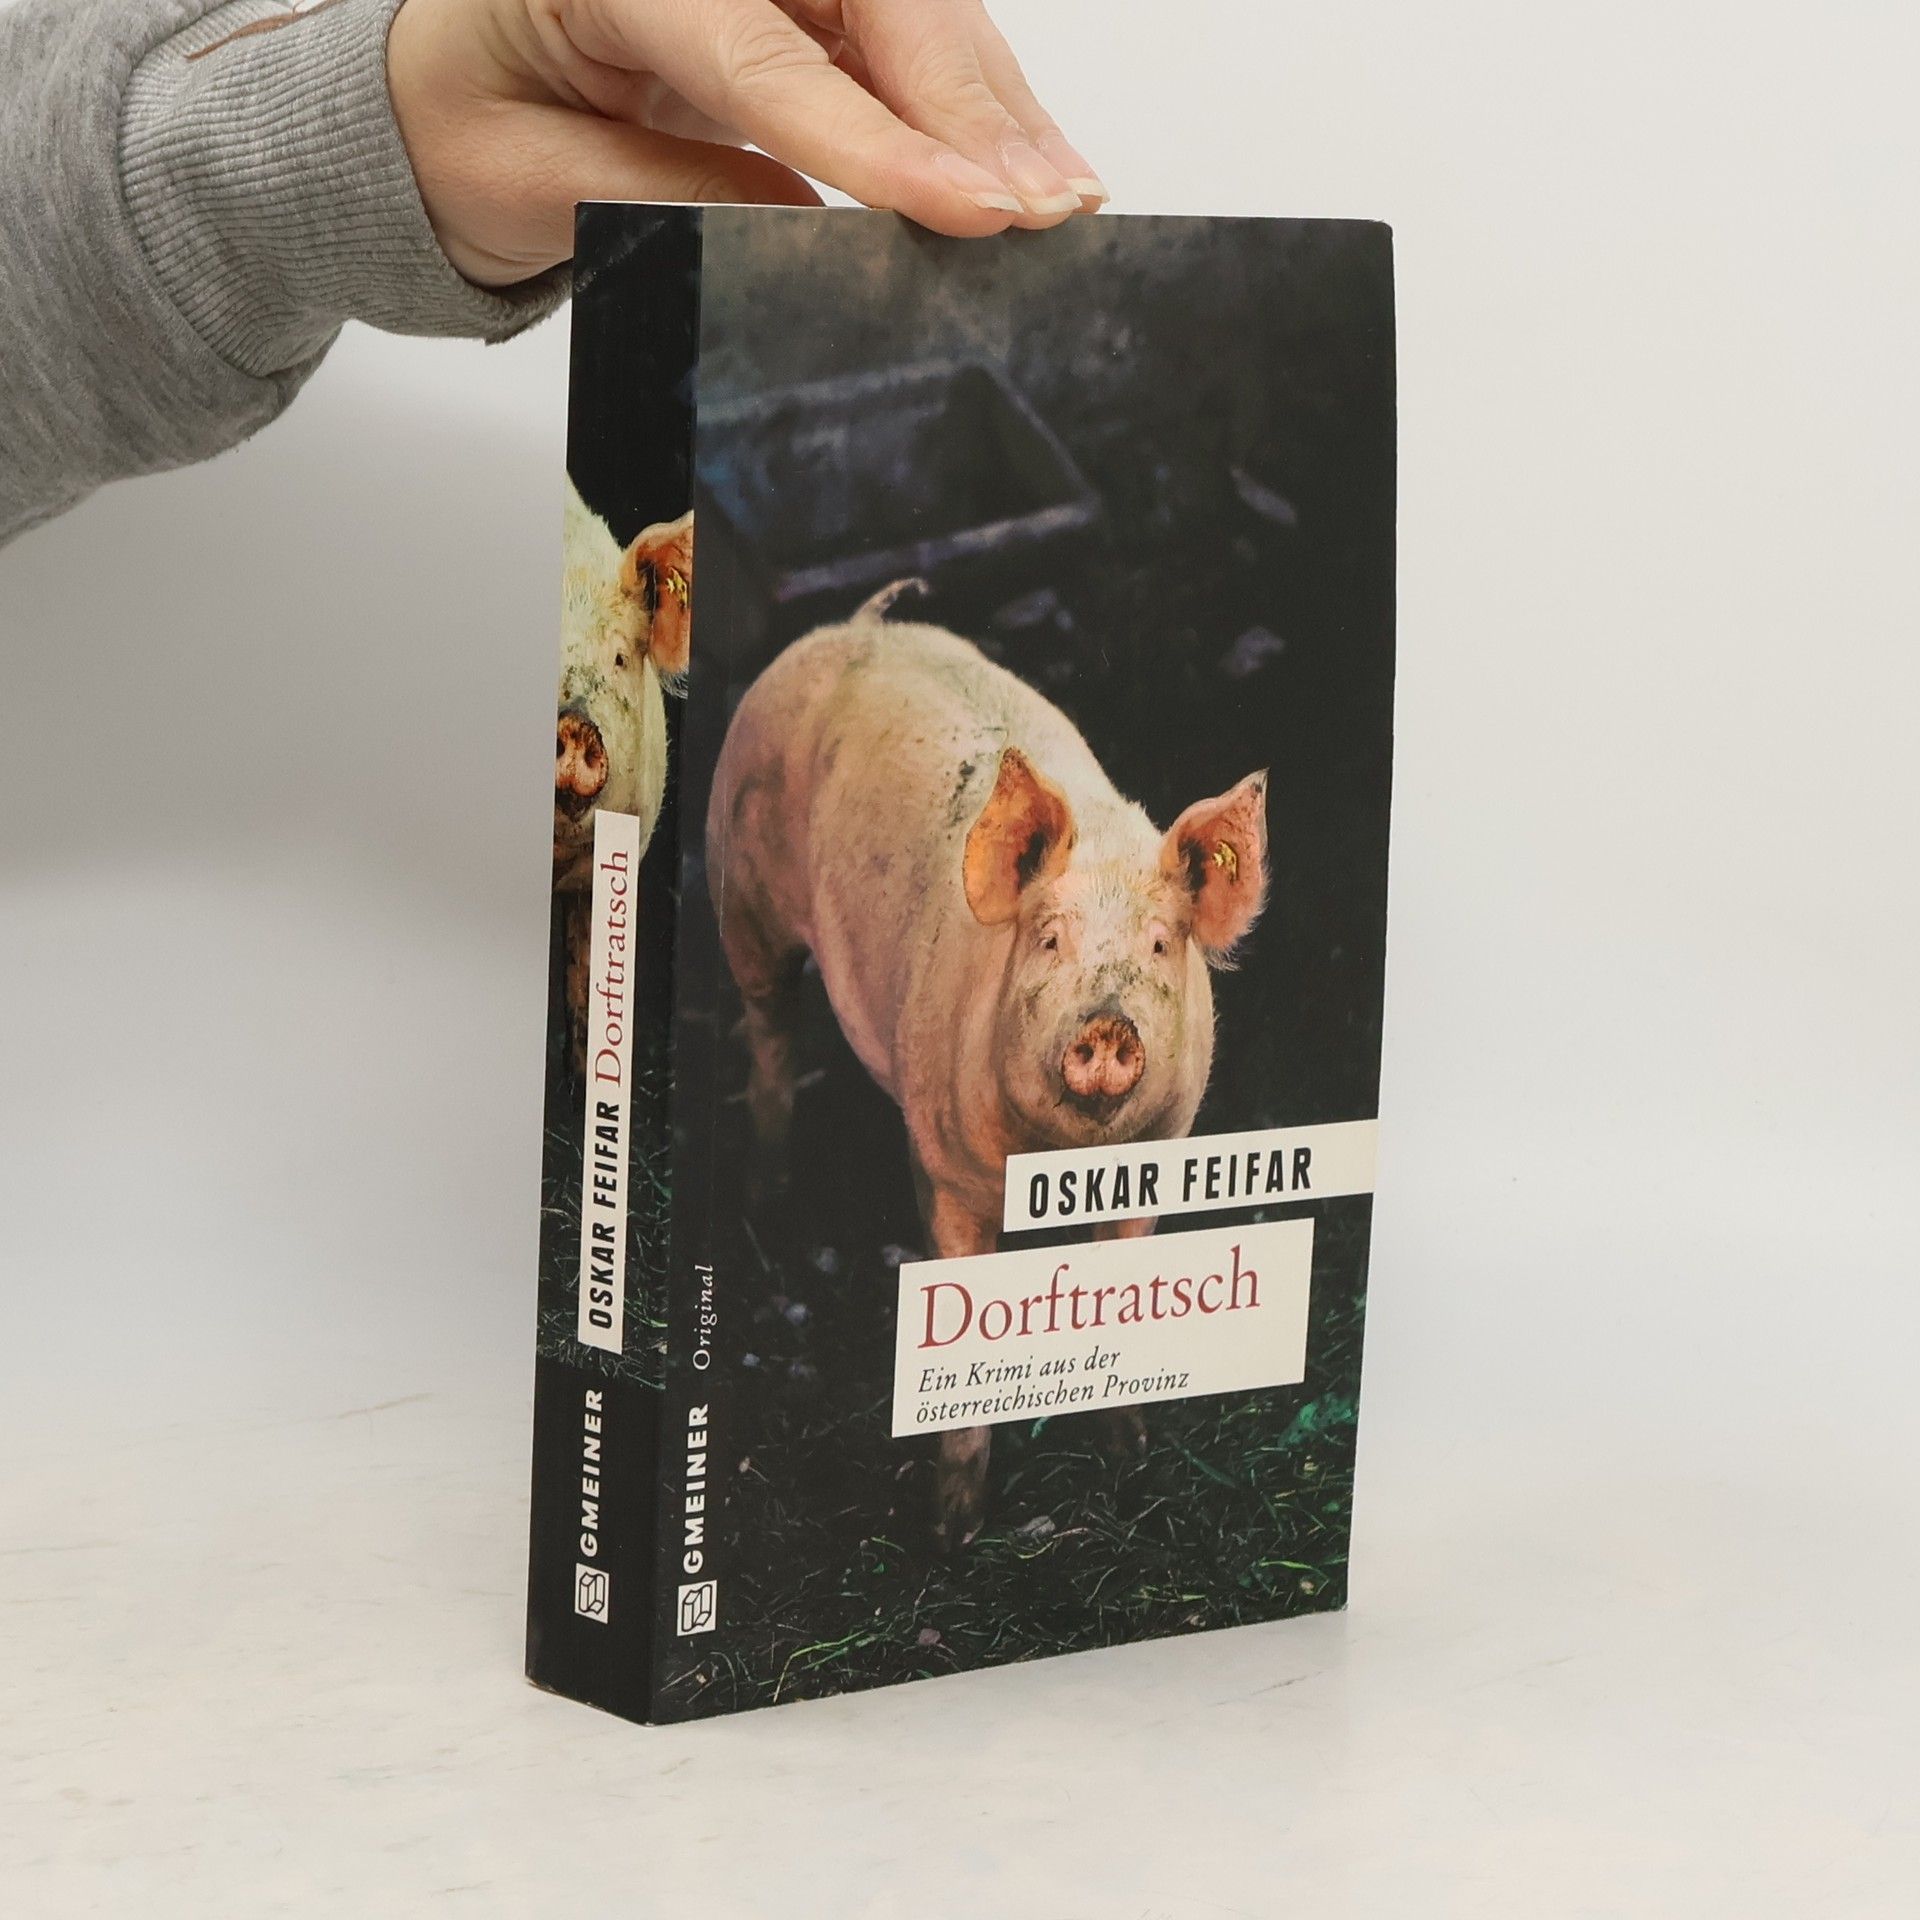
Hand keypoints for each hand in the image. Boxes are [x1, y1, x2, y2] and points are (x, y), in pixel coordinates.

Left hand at [387, 0, 1106, 287]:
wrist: (439, 86)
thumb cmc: (459, 121)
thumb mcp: (521, 180)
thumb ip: (659, 194)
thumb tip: (804, 219)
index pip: (766, 55)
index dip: (879, 139)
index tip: (972, 207)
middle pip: (874, 4)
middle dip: (973, 109)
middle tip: (1052, 207)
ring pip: (912, 15)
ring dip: (994, 111)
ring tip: (1065, 198)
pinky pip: (902, 43)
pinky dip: (969, 110)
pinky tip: (1022, 169)